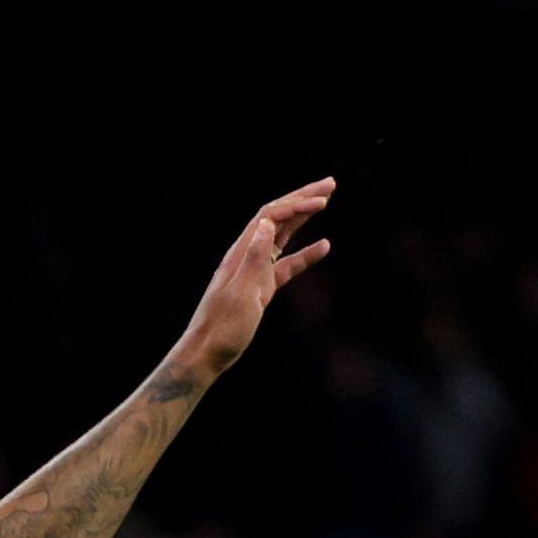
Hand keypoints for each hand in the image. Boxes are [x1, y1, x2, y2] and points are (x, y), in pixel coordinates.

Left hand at [175, 177, 334, 377]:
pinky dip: (305, 253)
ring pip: (282, 235)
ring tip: (326, 201)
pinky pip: (286, 263)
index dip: (296, 204)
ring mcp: (254, 270)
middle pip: (276, 218)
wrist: (206, 354)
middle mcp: (246, 256)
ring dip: (304, 217)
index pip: (270, 217)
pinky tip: (324, 246)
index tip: (323, 200)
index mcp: (240, 254)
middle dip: (302, 198)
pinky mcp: (261, 287)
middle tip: (330, 184)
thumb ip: (254, 258)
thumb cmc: (222, 328)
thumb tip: (266, 223)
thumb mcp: (241, 293)